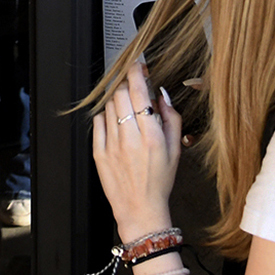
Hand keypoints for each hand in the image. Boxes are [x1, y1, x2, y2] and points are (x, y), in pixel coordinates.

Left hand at [91, 60, 183, 242]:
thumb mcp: (175, 149)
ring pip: (109, 106)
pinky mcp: (99, 153)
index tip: (137, 65)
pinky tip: (116, 124)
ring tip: (127, 111)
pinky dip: (106, 117)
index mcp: (152, 136)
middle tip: (134, 89)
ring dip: (118, 101)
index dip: (136, 72)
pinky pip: (98, 122)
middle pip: (121, 94)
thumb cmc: (159, 181)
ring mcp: (112, 145)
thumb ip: (172, 118)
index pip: (139, 92)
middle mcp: (130, 138)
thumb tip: (162, 94)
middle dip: (127, 85)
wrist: (140, 209)